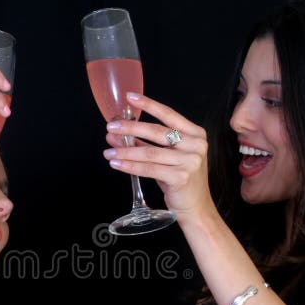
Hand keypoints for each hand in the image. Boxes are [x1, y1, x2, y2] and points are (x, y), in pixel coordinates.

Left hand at [103, 93, 214, 221]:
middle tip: (111, 127)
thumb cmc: (180, 181)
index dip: (148, 104)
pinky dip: (130, 166)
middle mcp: (195, 145)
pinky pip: (149, 169)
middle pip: (156, 131)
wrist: (196, 207)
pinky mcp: (181, 177)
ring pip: (150, 152)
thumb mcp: (164, 159)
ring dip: (125, 151)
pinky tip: (117, 164)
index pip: (168, 115)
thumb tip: (115, 136)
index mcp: (195, 134)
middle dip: (130, 127)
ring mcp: (190, 161)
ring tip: (108, 152)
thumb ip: (142, 145)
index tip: (130, 97)